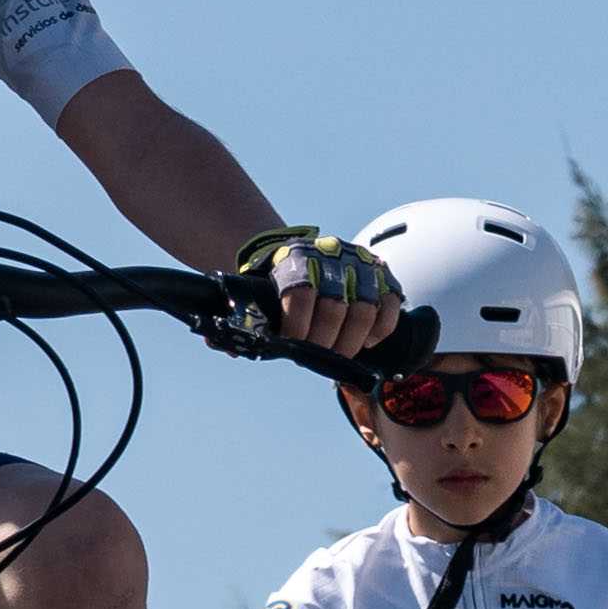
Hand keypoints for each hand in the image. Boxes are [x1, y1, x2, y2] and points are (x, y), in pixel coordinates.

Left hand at [234, 225, 404, 367]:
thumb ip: (241, 317)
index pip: (301, 293)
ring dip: (352, 341)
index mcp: (295, 258)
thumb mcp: (258, 291)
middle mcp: (331, 256)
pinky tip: (366, 341)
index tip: (293, 344)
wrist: (301, 254)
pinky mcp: (383, 275)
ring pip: (365, 309)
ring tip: (340, 353)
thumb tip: (217, 342)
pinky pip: (390, 306)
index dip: (298, 326)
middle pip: (334, 307)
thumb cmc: (277, 281)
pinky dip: (380, 329)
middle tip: (318, 355)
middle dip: (325, 341)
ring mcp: (360, 264)